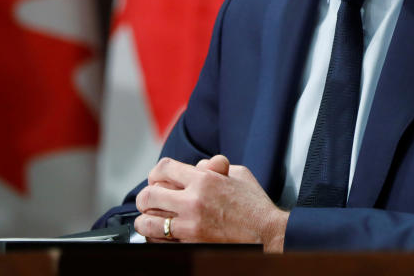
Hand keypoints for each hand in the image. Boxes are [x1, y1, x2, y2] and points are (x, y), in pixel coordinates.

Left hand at [133, 155, 288, 252]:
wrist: (268, 234)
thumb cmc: (255, 204)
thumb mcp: (238, 174)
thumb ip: (213, 167)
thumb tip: (196, 167)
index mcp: (204, 179)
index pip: (164, 169)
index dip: (156, 173)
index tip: (157, 179)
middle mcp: (193, 201)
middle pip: (149, 195)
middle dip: (146, 197)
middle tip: (150, 201)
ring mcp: (191, 226)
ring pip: (148, 221)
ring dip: (146, 220)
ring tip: (150, 220)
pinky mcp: (191, 245)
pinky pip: (160, 242)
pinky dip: (156, 238)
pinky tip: (161, 235)